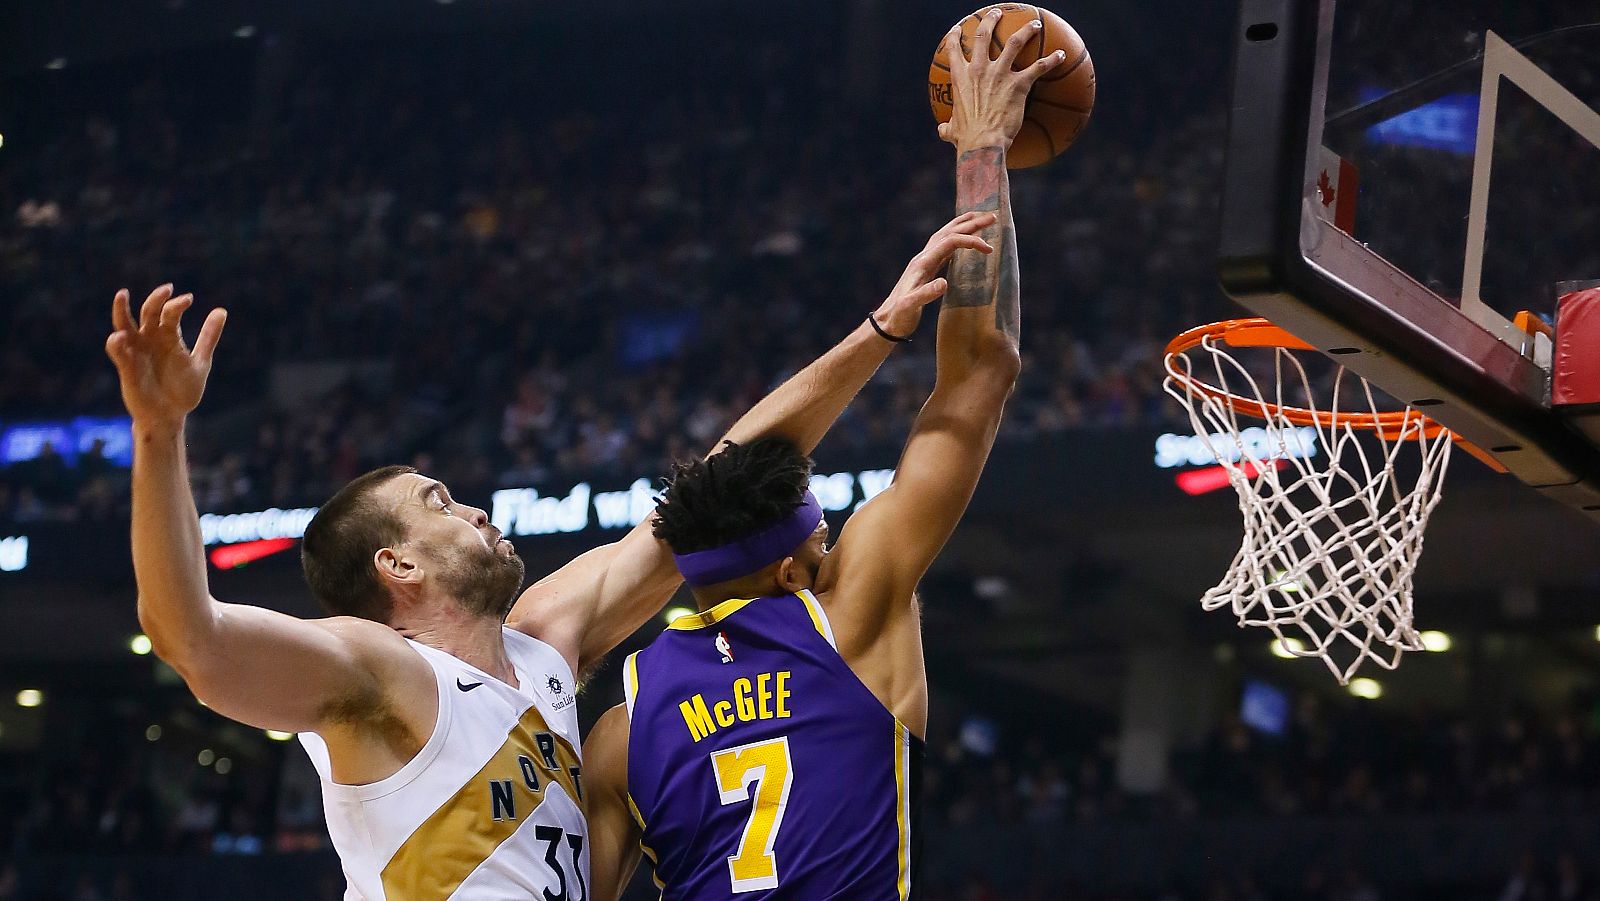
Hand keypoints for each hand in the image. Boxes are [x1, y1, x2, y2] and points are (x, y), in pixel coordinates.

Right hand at [104, 284, 227, 429]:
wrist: (170, 416)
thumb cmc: (183, 389)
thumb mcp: (200, 361)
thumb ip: (208, 337)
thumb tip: (222, 310)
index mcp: (167, 337)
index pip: (169, 313)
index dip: (177, 304)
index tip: (188, 299)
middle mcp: (149, 340)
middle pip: (148, 312)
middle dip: (156, 299)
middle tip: (167, 289)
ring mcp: (136, 352)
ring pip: (124, 325)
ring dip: (121, 310)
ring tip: (122, 295)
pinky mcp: (127, 369)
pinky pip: (118, 353)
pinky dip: (117, 344)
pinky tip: (119, 337)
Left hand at [871, 211, 996, 336]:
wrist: (886, 322)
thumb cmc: (899, 316)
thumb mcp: (910, 306)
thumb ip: (926, 294)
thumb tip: (944, 283)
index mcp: (923, 263)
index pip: (951, 242)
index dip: (971, 241)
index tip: (990, 250)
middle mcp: (923, 258)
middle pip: (949, 232)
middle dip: (971, 223)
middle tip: (993, 217)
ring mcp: (924, 262)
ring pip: (945, 236)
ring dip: (963, 226)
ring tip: (980, 220)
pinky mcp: (926, 270)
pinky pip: (944, 249)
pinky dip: (957, 241)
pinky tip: (963, 243)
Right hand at [937, 9, 1066, 150]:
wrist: (983, 143)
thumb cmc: (966, 139)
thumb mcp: (952, 131)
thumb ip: (947, 127)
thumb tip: (943, 130)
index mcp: (961, 78)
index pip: (954, 49)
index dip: (955, 36)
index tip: (959, 29)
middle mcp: (980, 69)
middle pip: (985, 35)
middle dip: (991, 20)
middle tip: (996, 13)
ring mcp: (1000, 74)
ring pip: (1014, 42)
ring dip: (1026, 30)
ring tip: (1034, 24)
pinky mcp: (1019, 84)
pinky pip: (1039, 67)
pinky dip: (1052, 60)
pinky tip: (1061, 55)